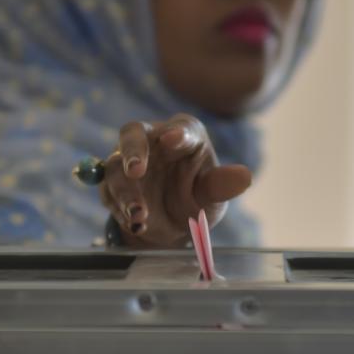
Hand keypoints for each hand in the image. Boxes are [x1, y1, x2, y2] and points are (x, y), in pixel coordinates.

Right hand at [99, 114, 251, 248]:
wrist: (172, 224)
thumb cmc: (197, 197)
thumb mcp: (212, 196)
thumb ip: (222, 185)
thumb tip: (245, 177)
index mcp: (183, 135)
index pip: (181, 128)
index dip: (177, 133)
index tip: (174, 138)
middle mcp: (151, 141)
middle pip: (133, 134)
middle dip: (133, 151)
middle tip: (136, 170)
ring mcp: (127, 161)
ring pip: (116, 168)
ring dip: (126, 193)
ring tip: (139, 216)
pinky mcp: (113, 184)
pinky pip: (108, 192)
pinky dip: (118, 209)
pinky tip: (135, 225)